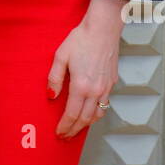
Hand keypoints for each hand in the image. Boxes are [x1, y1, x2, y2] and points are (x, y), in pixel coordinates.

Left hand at [47, 0, 123, 138]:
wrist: (103, 29)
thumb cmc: (81, 40)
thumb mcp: (60, 56)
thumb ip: (54, 79)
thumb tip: (51, 96)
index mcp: (81, 86)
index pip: (72, 114)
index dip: (64, 126)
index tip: (58, 133)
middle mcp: (96, 90)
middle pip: (85, 119)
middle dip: (74, 130)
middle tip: (65, 136)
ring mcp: (106, 87)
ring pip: (97, 114)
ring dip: (86, 125)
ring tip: (76, 128)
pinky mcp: (112, 82)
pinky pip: (105, 104)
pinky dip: (96, 114)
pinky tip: (90, 113)